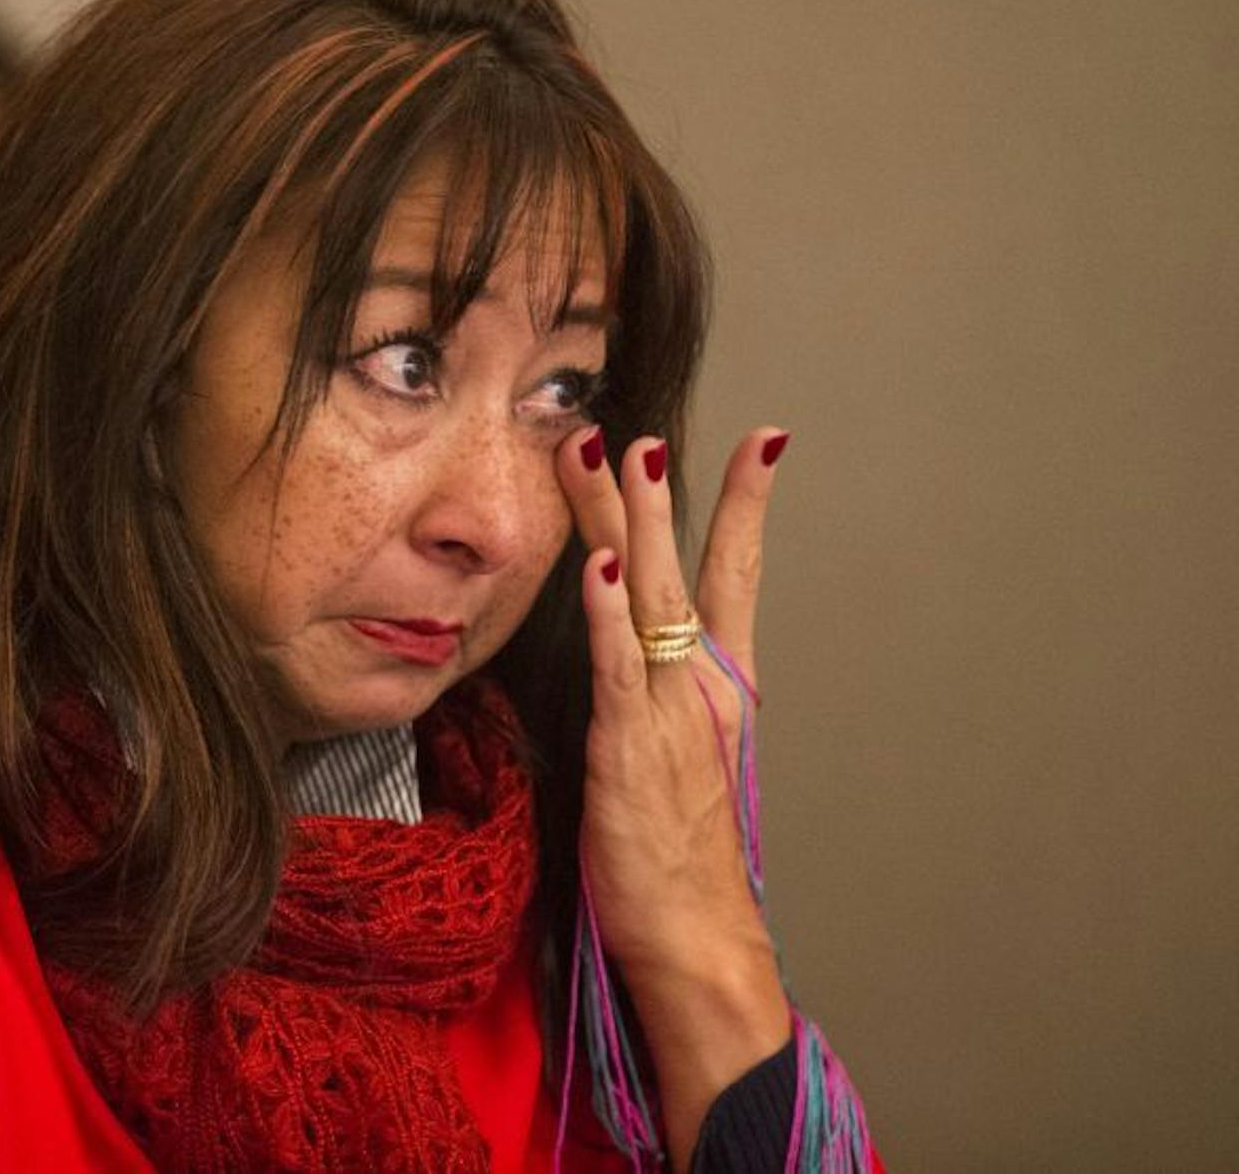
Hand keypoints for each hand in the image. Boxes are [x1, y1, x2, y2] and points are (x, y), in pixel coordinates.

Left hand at [557, 425, 794, 1166]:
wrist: (698, 937)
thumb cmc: (681, 860)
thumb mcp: (680, 763)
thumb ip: (664, 702)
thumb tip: (639, 659)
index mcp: (724, 688)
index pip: (739, 576)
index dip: (747, 506)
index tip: (763, 440)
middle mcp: (703, 688)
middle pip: (680, 567)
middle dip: (655, 490)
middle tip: (636, 422)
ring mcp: (668, 713)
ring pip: (645, 595)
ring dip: (624, 518)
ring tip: (608, 451)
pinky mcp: (628, 746)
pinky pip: (616, 663)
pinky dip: (607, 608)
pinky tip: (597, 561)